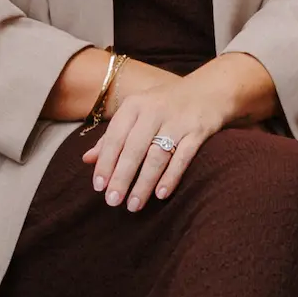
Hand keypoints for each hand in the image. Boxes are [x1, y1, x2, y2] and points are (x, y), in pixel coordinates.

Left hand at [87, 52, 274, 207]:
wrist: (210, 90)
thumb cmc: (165, 106)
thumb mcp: (137, 112)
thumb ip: (113, 136)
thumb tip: (87, 159)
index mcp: (135, 104)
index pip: (115, 136)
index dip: (106, 162)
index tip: (98, 187)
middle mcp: (155, 109)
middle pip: (134, 148)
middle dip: (122, 177)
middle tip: (112, 201)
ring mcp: (179, 120)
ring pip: (157, 155)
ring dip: (144, 183)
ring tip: (134, 205)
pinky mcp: (199, 130)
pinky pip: (184, 156)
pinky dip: (172, 176)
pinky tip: (161, 194)